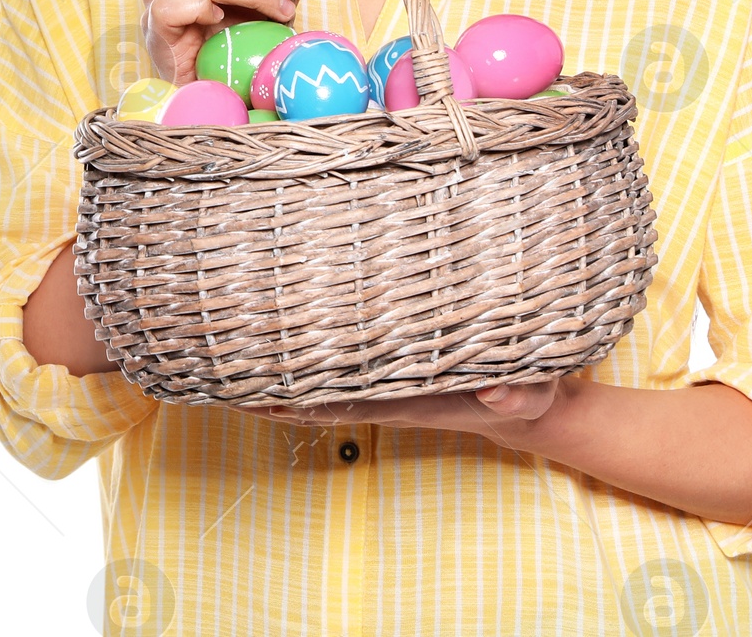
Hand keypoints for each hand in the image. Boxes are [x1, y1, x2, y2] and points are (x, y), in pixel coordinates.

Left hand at [229, 376, 570, 454]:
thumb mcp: (531, 391)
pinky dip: (303, 363)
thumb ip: (516, 393)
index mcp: (409, 400)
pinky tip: (277, 347)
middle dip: (270, 389)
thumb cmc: (527, 394)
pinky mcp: (389, 369)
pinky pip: (337, 370)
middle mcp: (386, 393)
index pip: (344, 401)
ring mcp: (384, 383)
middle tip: (220, 371)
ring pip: (318, 386)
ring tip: (227, 361)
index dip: (302, 399)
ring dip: (277, 378)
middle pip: (315, 397)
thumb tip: (496, 393)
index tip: (262, 392)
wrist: (528, 403)